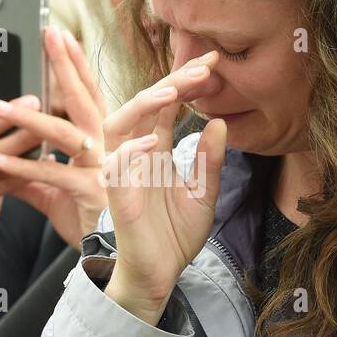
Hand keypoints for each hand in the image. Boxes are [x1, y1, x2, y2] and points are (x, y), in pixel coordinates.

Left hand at [0, 28, 108, 248]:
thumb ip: (37, 179)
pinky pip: (54, 176)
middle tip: (47, 34)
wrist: (121, 266)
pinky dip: (24, 167)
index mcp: (108, 145)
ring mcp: (105, 171)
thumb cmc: (98, 228)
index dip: (76, 66)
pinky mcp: (93, 195)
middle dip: (66, 66)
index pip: (91, 98)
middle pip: (86, 102)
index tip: (60, 35)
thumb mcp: (62, 198)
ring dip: (29, 118)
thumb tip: (4, 164)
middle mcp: (111, 151)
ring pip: (66, 134)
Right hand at [101, 52, 227, 324]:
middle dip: (171, 81)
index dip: (187, 81)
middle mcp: (138, 154)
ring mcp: (125, 172)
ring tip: (173, 91)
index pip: (168, 105)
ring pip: (120, 125)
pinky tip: (154, 139)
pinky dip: (131, 150)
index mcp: (157, 150)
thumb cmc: (175, 235)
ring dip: (144, 105)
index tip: (214, 62)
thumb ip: (210, 160)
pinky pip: (116, 166)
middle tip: (202, 67)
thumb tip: (219, 122)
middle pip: (144, 105)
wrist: (161, 274)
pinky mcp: (119, 196)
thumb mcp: (204, 193)